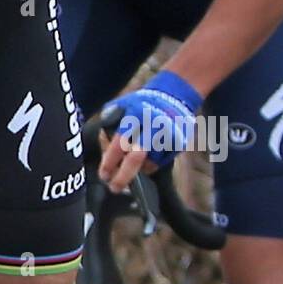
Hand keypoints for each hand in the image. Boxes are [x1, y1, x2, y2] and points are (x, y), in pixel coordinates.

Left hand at [98, 70, 202, 192]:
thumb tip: (104, 149)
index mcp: (136, 113)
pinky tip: (145, 158)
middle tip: (114, 188)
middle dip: (123, 177)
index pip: (120, 142)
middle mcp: (153, 125)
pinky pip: (162, 163)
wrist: (174, 95)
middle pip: (136, 158)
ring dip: (138, 170)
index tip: (103, 175)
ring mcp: (168, 135)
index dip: (110, 161)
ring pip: (150, 164)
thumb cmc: (141, 103)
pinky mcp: (179, 143)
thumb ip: (110, 122)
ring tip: (130, 167)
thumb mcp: (122, 105)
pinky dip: (151, 165)